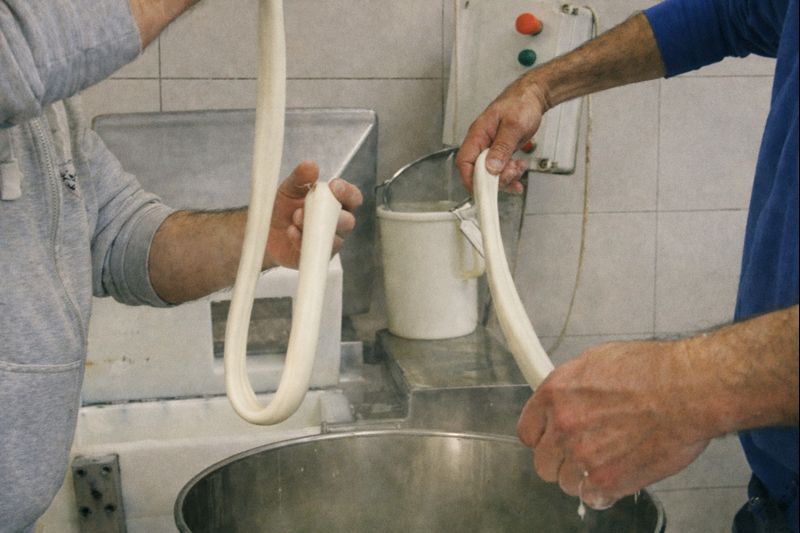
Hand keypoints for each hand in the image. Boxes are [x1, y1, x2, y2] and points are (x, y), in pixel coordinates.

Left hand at [265, 161, 362, 268]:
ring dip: (314, 228)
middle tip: (307, 209)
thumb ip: (300, 177)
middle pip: (348, 221)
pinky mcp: (317, 256)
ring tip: (295, 219)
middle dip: (331, 215)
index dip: (348, 193)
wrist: (266, 232)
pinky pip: (317, 251)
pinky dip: (302, 240)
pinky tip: (291, 232)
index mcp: (335, 203)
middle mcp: (337, 223)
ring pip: (334, 239)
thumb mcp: (288, 189)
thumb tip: (311, 165)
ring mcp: (329, 242)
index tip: (334, 186)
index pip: (353, 198)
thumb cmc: (283, 209)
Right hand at [455, 77, 547, 192]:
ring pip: (491, 173)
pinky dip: (510, 174)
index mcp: (478, 134)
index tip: (483, 190)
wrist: (533, 97)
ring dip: (505, 177)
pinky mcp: (500, 151)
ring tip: (518, 169)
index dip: (471, 179)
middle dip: (494, 179)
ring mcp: (490, 148)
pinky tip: (519, 170)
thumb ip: (501, 147)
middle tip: (510, 175)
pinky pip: (501, 169)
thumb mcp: (513, 125)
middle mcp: (481, 142)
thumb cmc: (521, 103)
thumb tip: (491, 168)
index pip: (465, 162)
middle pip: (478, 171)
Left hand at [516, 339, 710, 508]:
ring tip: (606, 463)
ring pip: (566, 483)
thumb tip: (566, 399)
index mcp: (555, 394)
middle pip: (543, 463)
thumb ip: (573, 387)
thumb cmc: (653, 370)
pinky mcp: (608, 479)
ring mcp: (583, 455)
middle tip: (582, 454)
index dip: (542, 438)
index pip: (527, 431)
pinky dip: (603, 492)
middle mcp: (562, 425)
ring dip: (582, 477)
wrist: (688, 390)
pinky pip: (592, 498)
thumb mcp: (597, 361)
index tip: (551, 441)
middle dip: (560, 461)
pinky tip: (618, 476)